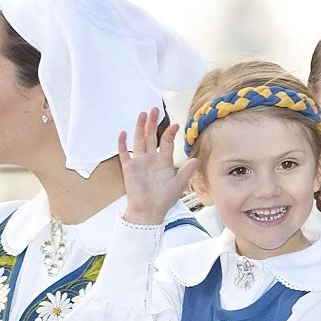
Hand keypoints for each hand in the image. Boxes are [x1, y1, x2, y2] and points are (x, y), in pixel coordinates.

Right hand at [119, 108, 198, 223]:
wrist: (149, 211)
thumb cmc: (164, 199)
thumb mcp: (179, 184)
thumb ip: (187, 171)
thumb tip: (197, 159)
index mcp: (163, 161)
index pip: (166, 142)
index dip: (170, 133)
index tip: (175, 125)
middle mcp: (151, 159)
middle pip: (151, 136)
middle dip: (152, 123)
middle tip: (154, 109)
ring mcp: (140, 162)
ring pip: (139, 140)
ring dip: (139, 127)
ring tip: (142, 114)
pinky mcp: (129, 169)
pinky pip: (125, 154)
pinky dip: (123, 144)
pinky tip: (123, 132)